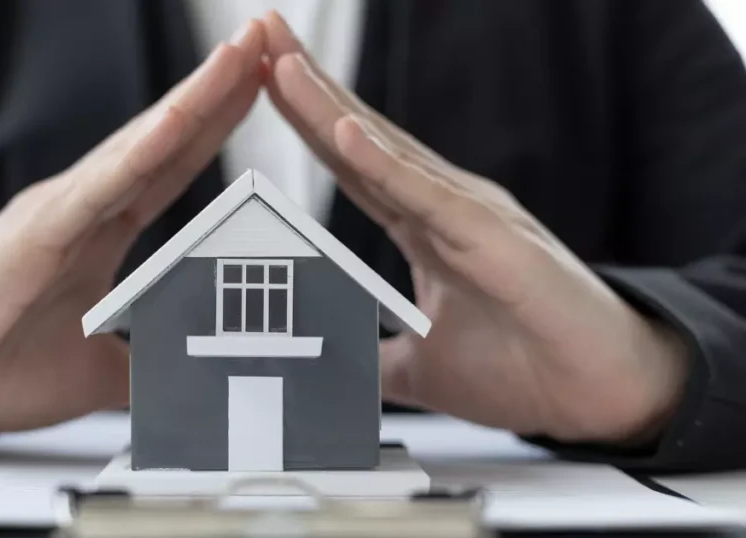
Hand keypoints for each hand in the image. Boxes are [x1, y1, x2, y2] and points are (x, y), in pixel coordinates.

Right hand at [0, 21, 266, 443]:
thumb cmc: (0, 370)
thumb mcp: (102, 371)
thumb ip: (151, 363)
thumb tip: (200, 376)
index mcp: (99, 232)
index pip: (171, 168)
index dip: (217, 129)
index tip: (264, 91)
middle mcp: (81, 208)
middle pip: (163, 140)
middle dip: (217, 91)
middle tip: (267, 42)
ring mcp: (56, 213)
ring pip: (136, 147)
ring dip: (191, 101)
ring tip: (239, 57)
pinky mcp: (30, 233)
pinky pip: (95, 188)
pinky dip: (138, 153)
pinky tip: (177, 121)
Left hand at [260, 12, 688, 443]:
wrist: (602, 396)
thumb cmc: (523, 369)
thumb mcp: (421, 366)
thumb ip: (373, 356)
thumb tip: (328, 361)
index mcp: (426, 225)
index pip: (352, 163)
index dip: (306, 121)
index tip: (260, 78)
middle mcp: (445, 205)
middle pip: (361, 138)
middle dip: (307, 87)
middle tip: (260, 32)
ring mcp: (470, 216)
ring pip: (387, 154)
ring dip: (330, 109)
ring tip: (281, 63)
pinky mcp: (495, 241)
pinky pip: (429, 198)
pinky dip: (384, 165)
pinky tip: (344, 133)